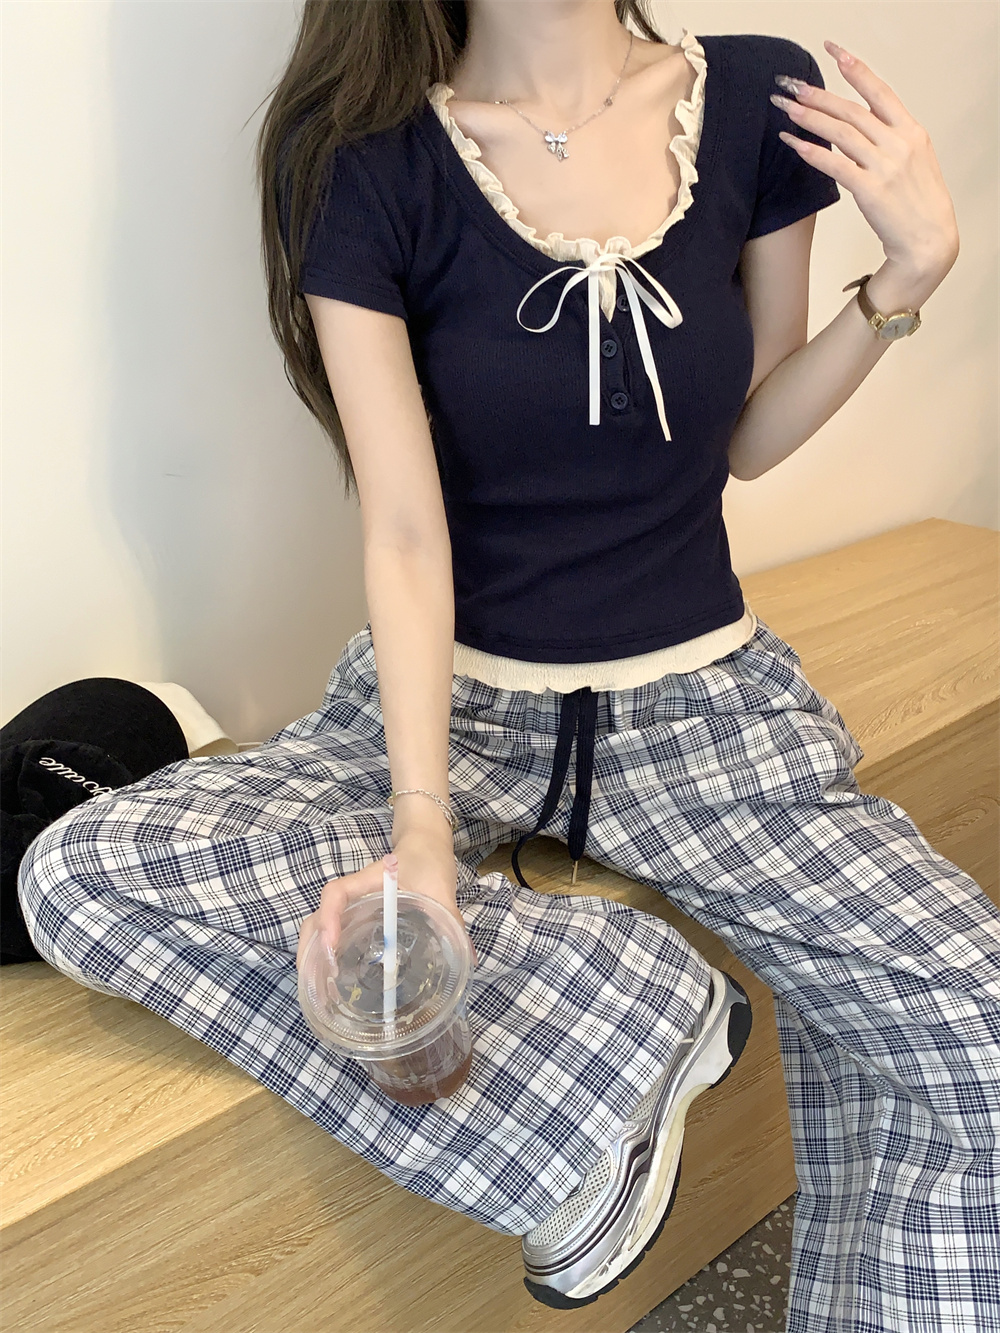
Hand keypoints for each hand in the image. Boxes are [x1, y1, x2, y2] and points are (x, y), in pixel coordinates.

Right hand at [295, 830, 469, 973]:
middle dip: (310, 952)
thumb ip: (451, 919)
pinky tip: (333, 981)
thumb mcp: (440, 888)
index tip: (332, 948)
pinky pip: (332, 935)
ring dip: (312, 958)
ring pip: (317, 929)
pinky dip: (324, 956)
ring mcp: (351, 907)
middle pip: (315, 919)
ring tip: (321, 991)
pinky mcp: (355, 917)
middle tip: (321, 987)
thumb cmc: (428, 861)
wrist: (424, 844)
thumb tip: (469, 959)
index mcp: (369, 881)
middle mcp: (353, 896)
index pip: (337, 894)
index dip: (329, 919)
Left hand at [771, 41, 958, 301]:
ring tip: (785, 108)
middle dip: (818, 95)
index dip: (854, 69)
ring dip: (809, 118)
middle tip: (791, 85)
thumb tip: (857, 124)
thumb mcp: (913, 160)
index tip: (832, 51)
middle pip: (851, 110)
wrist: (928, 241)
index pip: (879, 91)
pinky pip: (835, 165)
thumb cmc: (918, 203)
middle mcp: (898, 143)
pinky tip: (793, 143)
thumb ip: (889, 138)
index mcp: (911, 131)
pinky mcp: (870, 190)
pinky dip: (812, 152)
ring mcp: (885, 166)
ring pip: (840, 133)